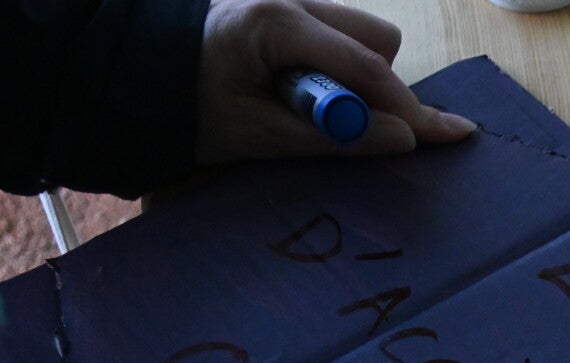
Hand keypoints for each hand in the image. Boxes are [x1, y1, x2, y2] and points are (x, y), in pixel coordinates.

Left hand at [196, 0, 476, 164]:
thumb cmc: (181, 108)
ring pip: (361, 36)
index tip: (446, 137)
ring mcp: (288, 1)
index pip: (366, 65)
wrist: (124, 77)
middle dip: (379, 88)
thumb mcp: (255, 136)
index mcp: (276, 22)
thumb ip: (332, 139)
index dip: (407, 107)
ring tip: (306, 112)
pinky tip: (298, 94)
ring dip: (356, 80)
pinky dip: (335, 72)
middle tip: (350, 132)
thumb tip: (401, 141)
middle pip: (376, 38)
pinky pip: (335, 39)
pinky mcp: (284, 13)